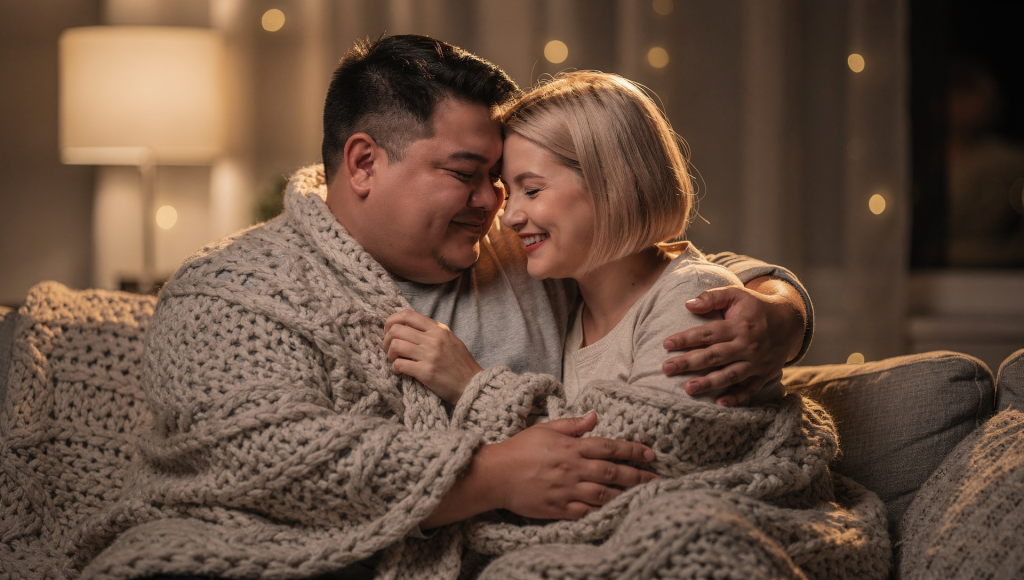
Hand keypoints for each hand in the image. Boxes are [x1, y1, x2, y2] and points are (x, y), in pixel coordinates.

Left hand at [383, 310, 482, 402]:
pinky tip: (399, 371)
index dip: (392, 320)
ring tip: (394, 360)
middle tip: (389, 348)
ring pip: (395, 345)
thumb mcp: (451, 340)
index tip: (388, 329)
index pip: (408, 315)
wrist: (472, 385)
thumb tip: (409, 328)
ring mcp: (430, 355)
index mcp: (439, 329)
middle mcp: (434, 339)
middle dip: (386, 339)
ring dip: (389, 354)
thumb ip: (433, 332)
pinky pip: (399, 364)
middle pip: (397, 329)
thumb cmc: (461, 364)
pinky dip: (395, 368)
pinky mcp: (426, 371)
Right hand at [487, 411, 657, 519]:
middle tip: (656, 478)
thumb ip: (572, 424)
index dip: (632, 450)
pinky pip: (586, 512)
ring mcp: (566, 490)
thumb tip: (594, 416)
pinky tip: (616, 511)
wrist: (495, 475)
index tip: (649, 454)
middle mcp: (573, 469)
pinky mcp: (558, 508)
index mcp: (571, 447)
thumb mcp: (545, 429)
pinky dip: (602, 511)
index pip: (609, 447)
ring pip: (604, 494)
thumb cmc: (519, 449)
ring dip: (625, 495)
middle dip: (637, 475)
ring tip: (643, 495)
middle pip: (612, 472)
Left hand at [661, 277, 805, 406]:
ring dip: (709, 383)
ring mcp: (757, 362)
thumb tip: (688, 304)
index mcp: (739, 325)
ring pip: (730, 375)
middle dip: (689, 363)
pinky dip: (736, 398)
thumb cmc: (756, 307)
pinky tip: (719, 403)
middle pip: (714, 356)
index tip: (666, 344)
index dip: (686, 339)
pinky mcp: (764, 374)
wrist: (791, 320)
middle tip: (667, 369)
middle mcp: (748, 345)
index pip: (708, 333)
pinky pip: (750, 389)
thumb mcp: (737, 294)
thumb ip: (713, 297)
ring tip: (688, 389)